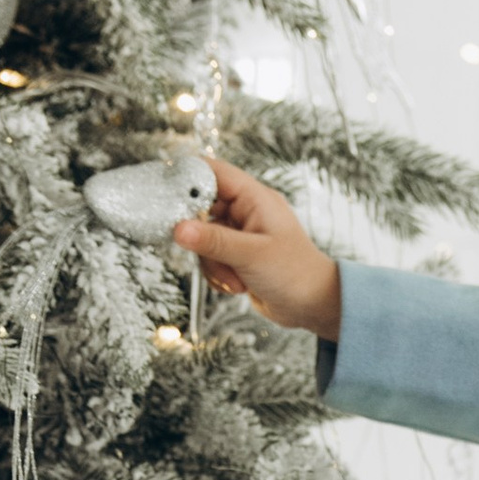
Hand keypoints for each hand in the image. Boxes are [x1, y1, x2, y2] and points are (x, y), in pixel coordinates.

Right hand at [172, 158, 341, 337]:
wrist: (314, 307)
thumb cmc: (295, 274)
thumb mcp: (251, 255)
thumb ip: (213, 241)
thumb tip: (178, 229)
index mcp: (255, 198)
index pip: (213, 172)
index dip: (186, 177)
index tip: (164, 194)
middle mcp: (246, 211)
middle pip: (201, 208)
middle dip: (200, 236)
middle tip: (206, 252)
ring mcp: (241, 233)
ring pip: (203, 238)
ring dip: (213, 263)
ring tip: (236, 278)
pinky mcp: (236, 254)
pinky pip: (210, 257)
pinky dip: (218, 273)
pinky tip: (237, 286)